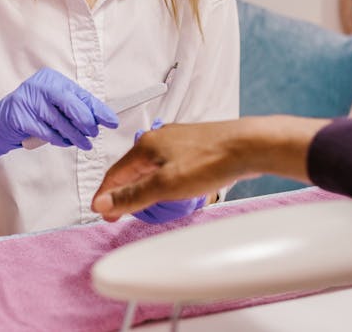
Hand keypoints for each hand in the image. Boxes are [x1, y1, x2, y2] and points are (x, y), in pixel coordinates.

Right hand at [0, 68, 117, 170]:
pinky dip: (58, 139)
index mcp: (52, 78)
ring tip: (84, 144)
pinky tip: (65, 142)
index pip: (80, 94)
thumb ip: (74, 109)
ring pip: (60, 120)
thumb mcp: (54, 107)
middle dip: (86, 122)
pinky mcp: (20, 116)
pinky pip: (46, 131)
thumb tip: (100, 118)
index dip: (98, 109)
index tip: (112, 121)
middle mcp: (40, 84)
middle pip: (71, 104)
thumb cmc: (33, 114)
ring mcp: (28, 99)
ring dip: (75, 136)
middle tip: (94, 134)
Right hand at [91, 115, 330, 221]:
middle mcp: (159, 138)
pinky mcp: (195, 147)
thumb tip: (103, 203)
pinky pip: (168, 165)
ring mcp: (178, 141)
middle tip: (118, 213)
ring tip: (140, 204)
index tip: (102, 213)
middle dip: (122, 191)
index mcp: (146, 145)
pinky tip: (169, 189)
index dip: (106, 196)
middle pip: (131, 169)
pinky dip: (160, 179)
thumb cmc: (211, 161)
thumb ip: (132, 195)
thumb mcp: (165, 185)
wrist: (249, 146)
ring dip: (141, 185)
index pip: (115, 173)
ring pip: (150, 166)